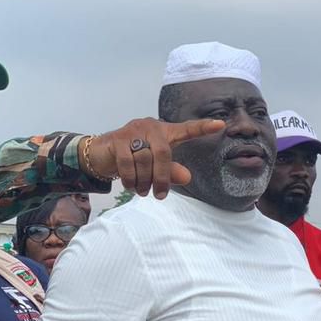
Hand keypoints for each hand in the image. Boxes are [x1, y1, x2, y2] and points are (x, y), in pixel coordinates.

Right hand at [82, 118, 225, 198]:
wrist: (100, 154)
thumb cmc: (134, 160)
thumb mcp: (154, 168)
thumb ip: (171, 172)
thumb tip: (187, 178)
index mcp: (164, 133)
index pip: (186, 129)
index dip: (202, 128)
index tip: (220, 125)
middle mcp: (150, 127)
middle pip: (163, 153)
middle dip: (162, 178)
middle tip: (159, 196)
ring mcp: (133, 130)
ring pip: (144, 159)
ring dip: (144, 181)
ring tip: (142, 192)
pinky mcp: (117, 138)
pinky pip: (127, 162)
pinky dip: (130, 179)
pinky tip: (131, 187)